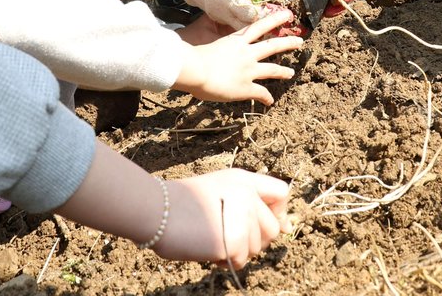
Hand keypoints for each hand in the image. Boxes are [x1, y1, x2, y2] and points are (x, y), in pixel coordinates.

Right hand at [156, 169, 289, 268]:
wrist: (154, 211)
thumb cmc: (182, 206)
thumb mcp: (221, 193)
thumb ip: (252, 205)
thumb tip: (287, 228)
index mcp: (244, 179)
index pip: (281, 193)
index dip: (276, 212)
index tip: (258, 223)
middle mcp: (247, 194)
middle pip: (272, 229)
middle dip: (252, 239)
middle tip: (224, 234)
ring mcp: (242, 215)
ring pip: (257, 248)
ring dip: (237, 251)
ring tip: (211, 239)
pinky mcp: (233, 238)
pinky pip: (241, 261)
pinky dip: (225, 262)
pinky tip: (207, 250)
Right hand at [159, 0, 278, 27]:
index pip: (248, 11)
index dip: (267, 14)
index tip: (284, 12)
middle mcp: (220, 8)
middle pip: (247, 25)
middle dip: (266, 25)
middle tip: (287, 21)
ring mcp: (217, 13)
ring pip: (241, 27)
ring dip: (258, 25)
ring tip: (279, 21)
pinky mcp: (216, 14)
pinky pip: (234, 23)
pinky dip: (248, 21)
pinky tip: (262, 17)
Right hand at [175, 8, 303, 104]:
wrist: (196, 70)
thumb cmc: (193, 57)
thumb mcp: (204, 44)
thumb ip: (212, 47)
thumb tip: (205, 50)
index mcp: (236, 41)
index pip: (259, 26)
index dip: (275, 19)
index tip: (287, 14)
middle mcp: (246, 53)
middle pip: (272, 45)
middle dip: (287, 43)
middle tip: (300, 40)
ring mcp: (249, 70)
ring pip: (272, 69)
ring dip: (283, 71)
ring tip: (291, 73)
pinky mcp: (246, 87)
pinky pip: (261, 92)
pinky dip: (266, 97)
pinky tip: (269, 101)